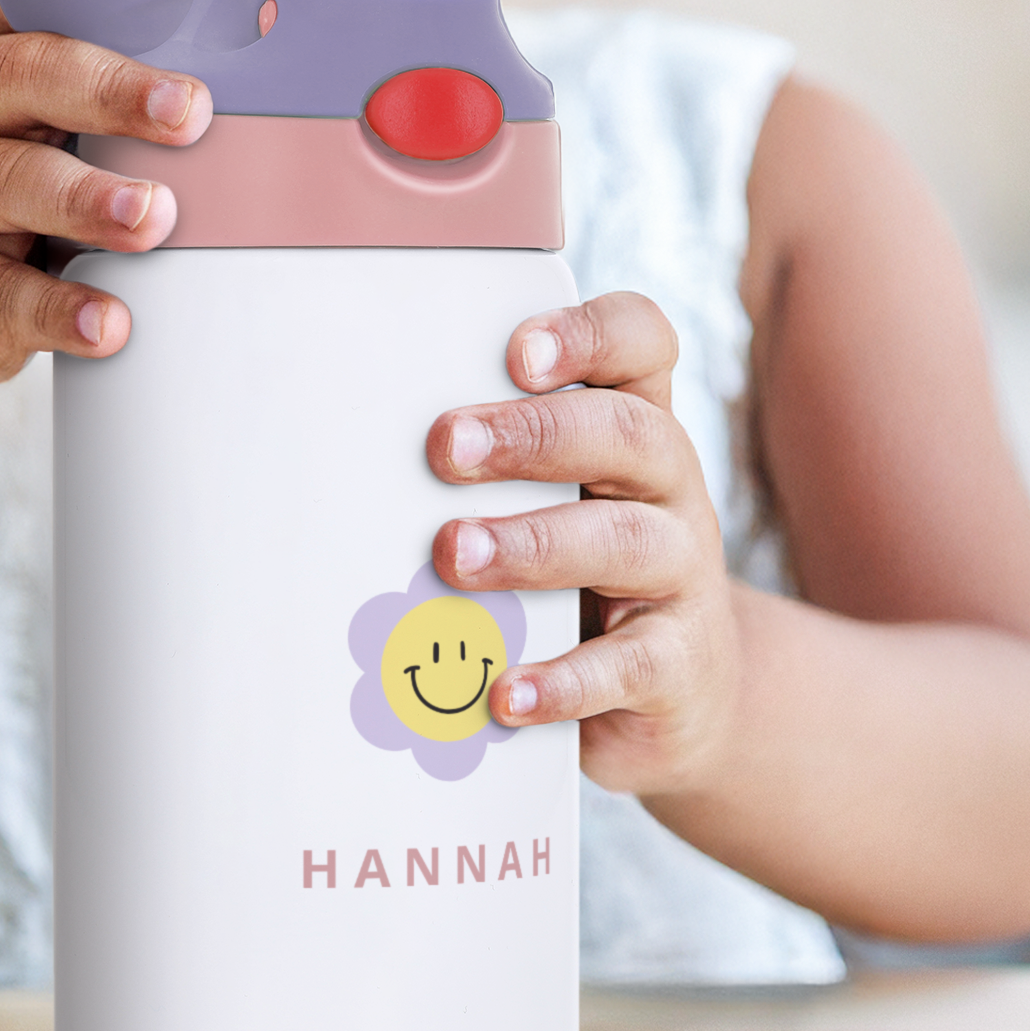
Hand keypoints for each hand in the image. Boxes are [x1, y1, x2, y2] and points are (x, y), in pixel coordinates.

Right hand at [0, 0, 210, 383]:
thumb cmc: (1, 171)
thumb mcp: (26, 102)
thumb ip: (84, 39)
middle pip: (21, 79)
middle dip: (109, 90)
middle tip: (190, 112)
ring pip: (10, 186)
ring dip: (88, 200)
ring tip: (153, 218)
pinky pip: (3, 297)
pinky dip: (59, 311)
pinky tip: (111, 324)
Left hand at [426, 292, 739, 798]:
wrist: (680, 694)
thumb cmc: (579, 573)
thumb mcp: (551, 501)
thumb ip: (484, 467)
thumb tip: (346, 458)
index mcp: (633, 428)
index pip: (640, 344)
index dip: (589, 336)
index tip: (517, 354)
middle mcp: (668, 488)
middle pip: (626, 435)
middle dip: (532, 435)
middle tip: (445, 445)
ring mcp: (682, 575)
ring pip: (621, 542)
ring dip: (531, 545)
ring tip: (453, 554)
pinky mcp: (678, 665)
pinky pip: (627, 667)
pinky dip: (562, 680)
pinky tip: (503, 691)